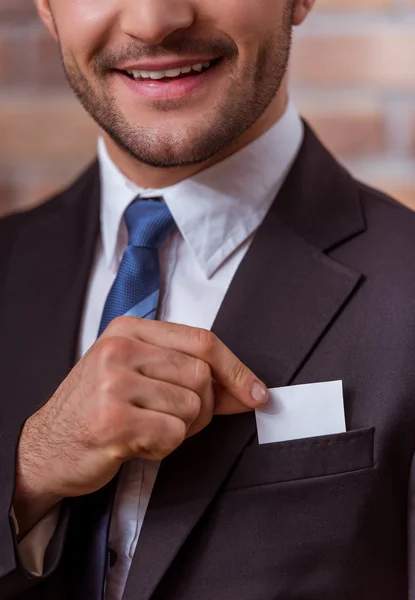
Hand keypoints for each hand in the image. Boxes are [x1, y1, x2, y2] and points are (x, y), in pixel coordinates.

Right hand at [13, 318, 267, 536]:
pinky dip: (162, 447)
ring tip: (145, 429)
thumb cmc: (97, 411)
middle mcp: (120, 348)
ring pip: (191, 407)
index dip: (236, 370)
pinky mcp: (113, 418)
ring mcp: (114, 381)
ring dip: (178, 430)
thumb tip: (250, 390)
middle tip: (168, 420)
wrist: (47, 448)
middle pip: (202, 376)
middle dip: (200, 409)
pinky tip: (135, 443)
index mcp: (129, 329)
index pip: (202, 341)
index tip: (256, 393)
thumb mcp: (139, 377)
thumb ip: (190, 376)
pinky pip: (172, 434)